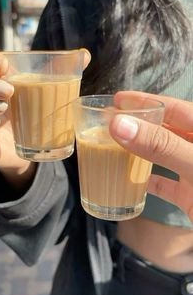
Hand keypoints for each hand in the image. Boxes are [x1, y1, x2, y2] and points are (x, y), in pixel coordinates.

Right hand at [109, 91, 192, 220]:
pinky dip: (148, 182)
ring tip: (114, 148)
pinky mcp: (191, 196)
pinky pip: (166, 185)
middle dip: (138, 126)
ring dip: (140, 153)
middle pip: (165, 131)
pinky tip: (130, 181)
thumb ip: (160, 145)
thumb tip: (119, 124)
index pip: (173, 108)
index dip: (145, 101)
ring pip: (163, 157)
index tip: (117, 99)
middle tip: (109, 123)